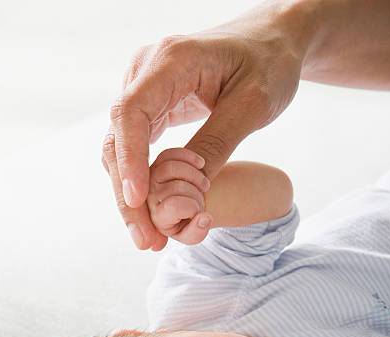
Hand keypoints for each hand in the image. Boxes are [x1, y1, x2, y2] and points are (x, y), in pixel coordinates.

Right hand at [103, 2, 304, 248]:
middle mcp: (146, 72)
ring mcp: (144, 89)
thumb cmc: (268, 64)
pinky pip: (134, 148)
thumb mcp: (253, 105)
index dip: (130, 159)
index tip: (137, 200)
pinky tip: (151, 215)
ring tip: (149, 239)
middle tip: (146, 240)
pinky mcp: (151, 106)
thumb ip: (218, 142)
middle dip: (128, 194)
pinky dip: (140, 183)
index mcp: (170, 61)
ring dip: (131, 196)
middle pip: (119, 138)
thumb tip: (188, 192)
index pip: (133, 112)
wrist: (269, 42)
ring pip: (121, 148)